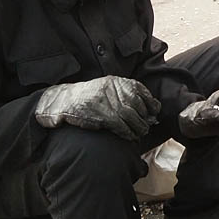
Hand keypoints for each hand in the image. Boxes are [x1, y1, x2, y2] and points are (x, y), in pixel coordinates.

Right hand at [35, 76, 159, 140]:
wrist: (65, 100)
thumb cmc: (88, 96)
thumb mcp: (108, 86)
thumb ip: (125, 92)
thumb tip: (146, 106)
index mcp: (119, 82)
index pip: (143, 92)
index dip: (151, 104)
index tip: (153, 112)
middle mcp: (117, 91)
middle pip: (140, 107)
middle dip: (145, 118)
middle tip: (146, 125)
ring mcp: (111, 104)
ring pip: (134, 119)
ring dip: (139, 128)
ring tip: (140, 133)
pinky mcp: (105, 117)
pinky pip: (123, 127)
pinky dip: (128, 133)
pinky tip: (130, 136)